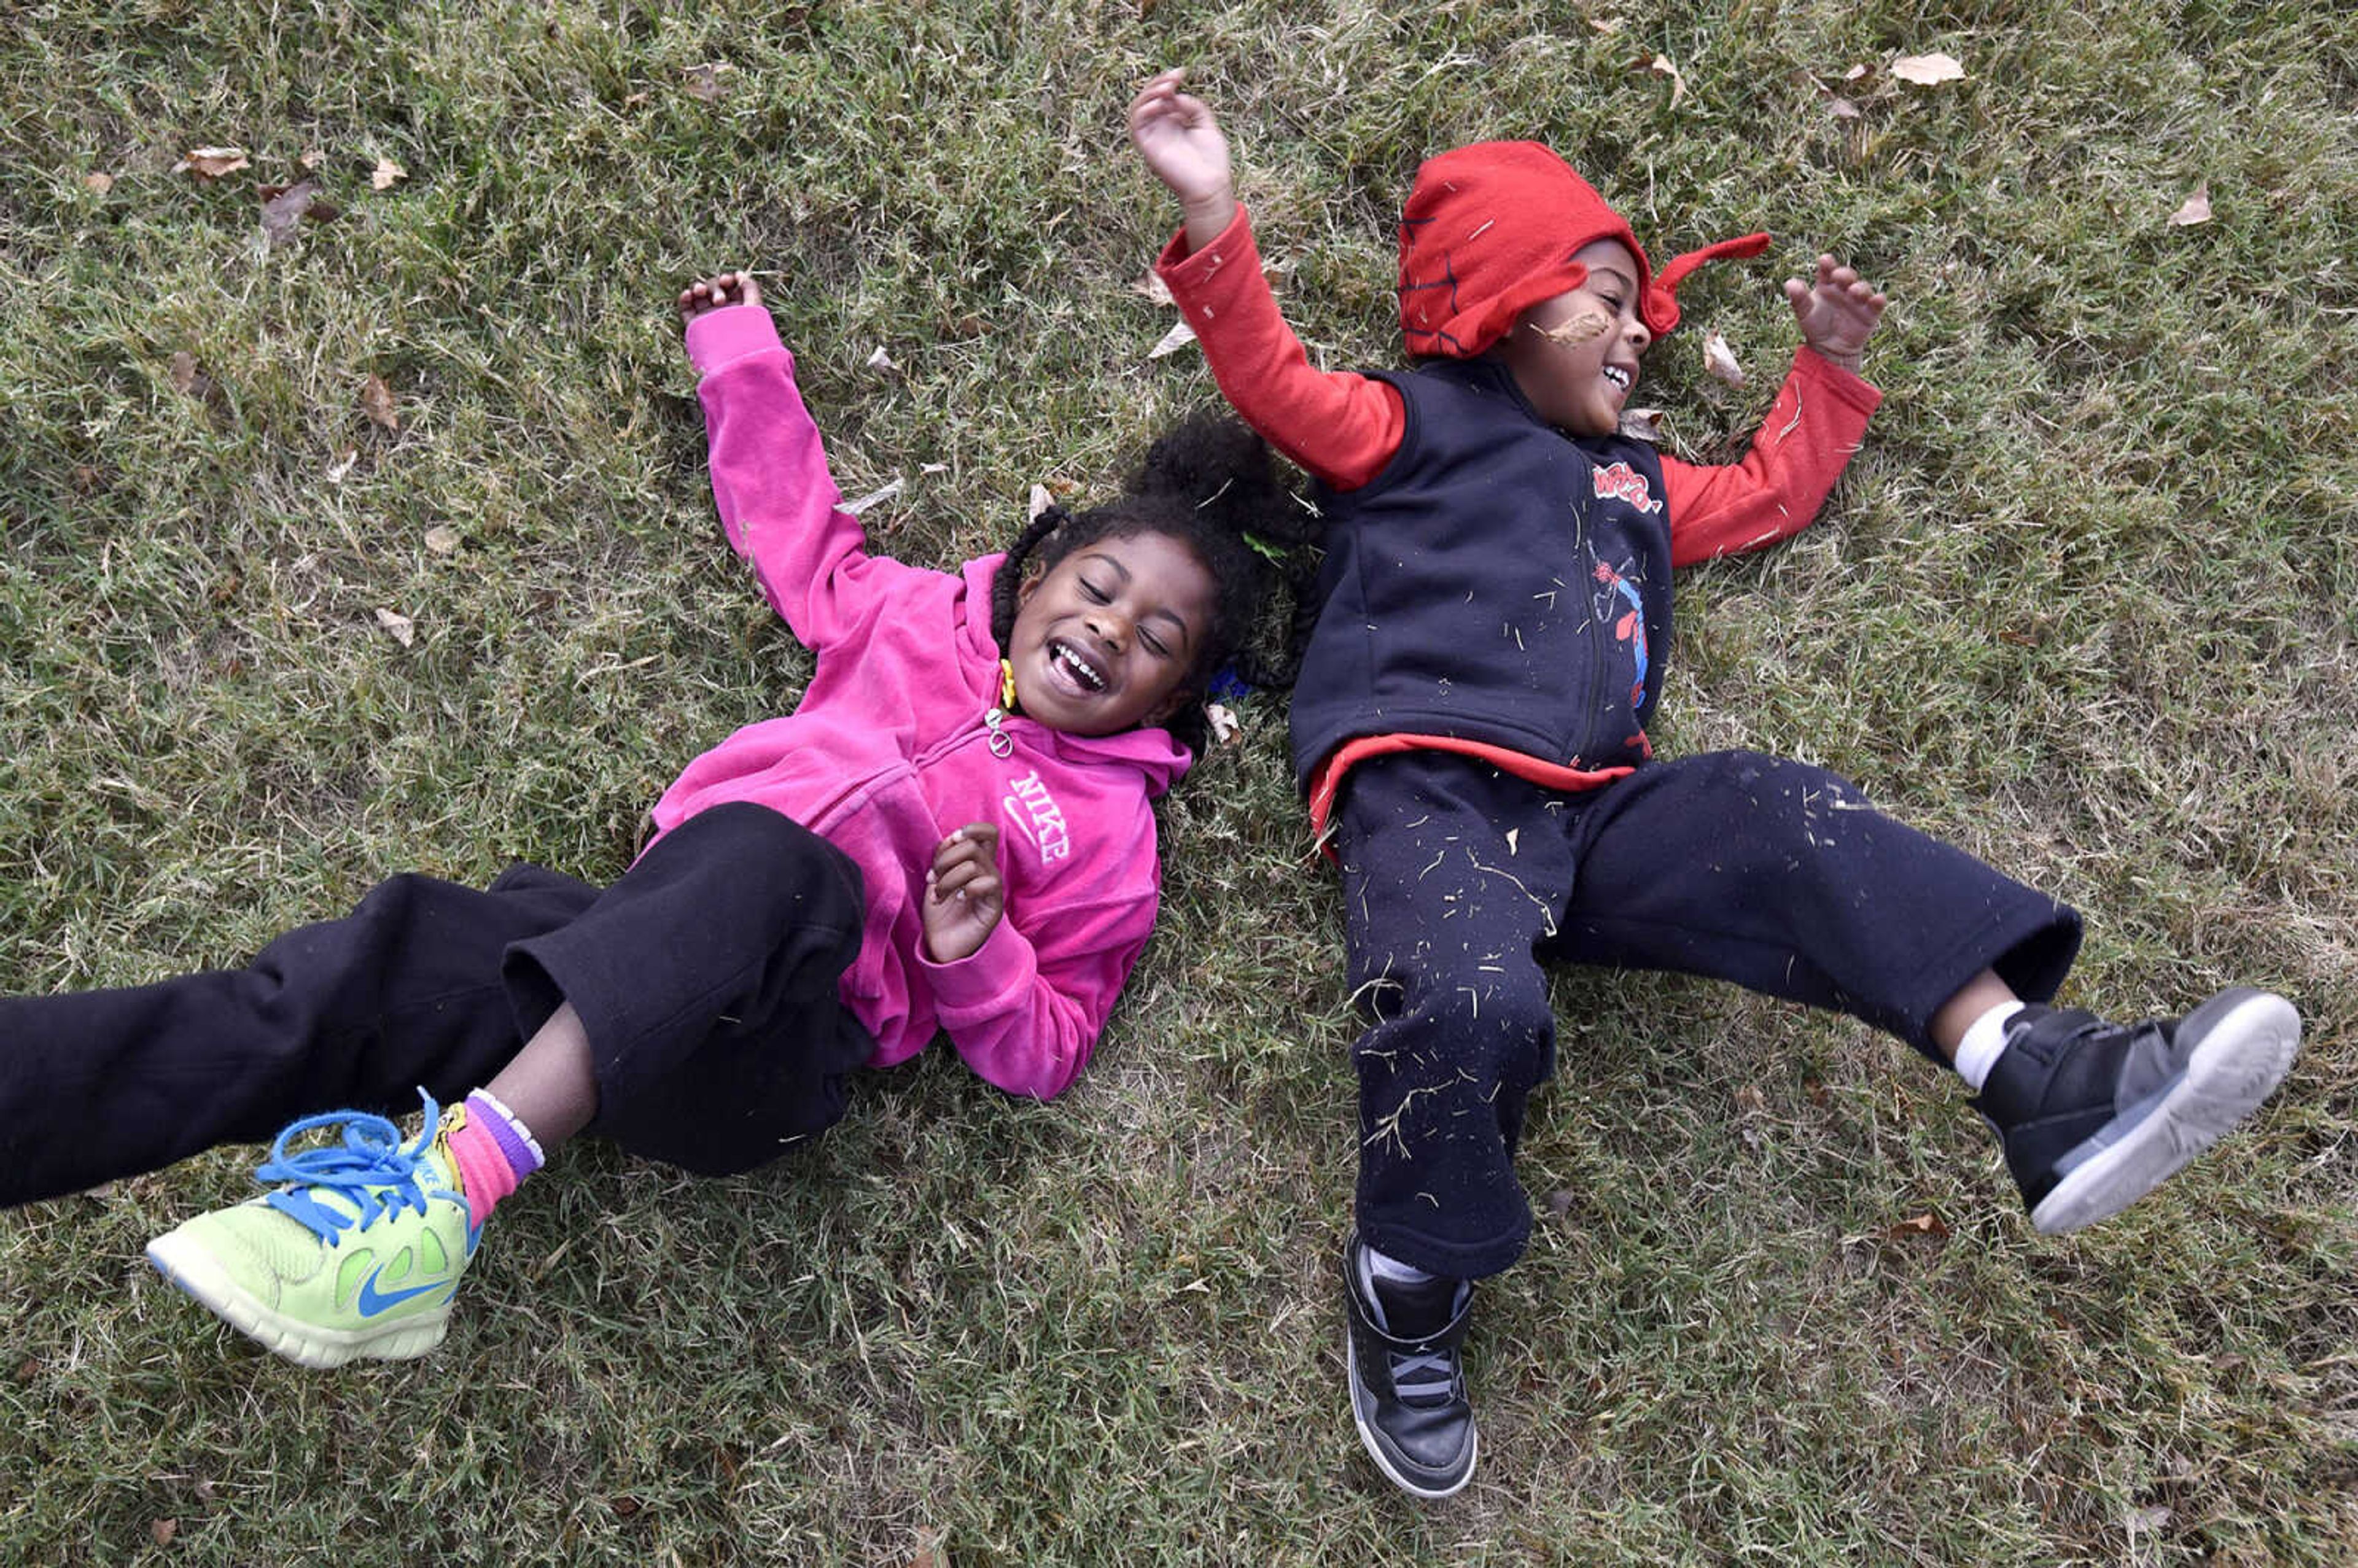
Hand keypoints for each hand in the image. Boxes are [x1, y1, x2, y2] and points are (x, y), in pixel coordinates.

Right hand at [678, 271, 760, 327]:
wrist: (734, 357)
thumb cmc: (748, 334)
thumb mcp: (755, 308)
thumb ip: (750, 288)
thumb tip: (739, 273)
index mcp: (738, 307)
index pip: (729, 287)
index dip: (727, 280)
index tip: (727, 281)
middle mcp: (722, 312)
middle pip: (713, 289)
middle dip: (714, 288)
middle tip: (720, 301)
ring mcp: (708, 317)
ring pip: (699, 296)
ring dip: (698, 288)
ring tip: (700, 291)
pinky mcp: (695, 325)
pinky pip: (686, 308)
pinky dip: (684, 298)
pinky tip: (688, 294)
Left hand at [921, 823, 1004, 963]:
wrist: (942, 946)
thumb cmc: (940, 914)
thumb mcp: (936, 879)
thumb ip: (943, 857)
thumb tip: (951, 839)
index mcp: (976, 863)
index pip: (987, 833)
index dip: (970, 830)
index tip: (950, 842)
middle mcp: (987, 872)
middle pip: (974, 844)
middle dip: (946, 858)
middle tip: (934, 878)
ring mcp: (992, 889)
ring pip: (973, 865)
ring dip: (948, 879)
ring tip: (939, 896)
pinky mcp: (994, 906)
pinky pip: (988, 883)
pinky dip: (968, 889)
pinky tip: (959, 900)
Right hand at [1128, 68, 1237, 250]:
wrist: (1210, 185)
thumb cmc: (1212, 161)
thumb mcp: (1207, 126)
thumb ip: (1194, 107)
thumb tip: (1177, 96)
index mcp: (1174, 123)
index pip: (1162, 96)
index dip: (1168, 81)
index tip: (1182, 73)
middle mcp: (1161, 129)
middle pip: (1148, 99)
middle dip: (1158, 83)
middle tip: (1174, 78)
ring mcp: (1153, 137)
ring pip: (1138, 108)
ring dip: (1149, 93)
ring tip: (1167, 88)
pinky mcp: (1148, 147)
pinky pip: (1136, 124)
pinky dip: (1144, 109)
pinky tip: (1161, 103)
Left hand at [1782, 255, 1885, 373]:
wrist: (1829, 349)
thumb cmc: (1815, 326)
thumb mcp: (1804, 312)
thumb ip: (1798, 298)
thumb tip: (1789, 283)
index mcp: (1826, 285)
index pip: (1827, 270)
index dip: (1827, 264)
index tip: (1825, 260)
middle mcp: (1843, 288)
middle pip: (1847, 276)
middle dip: (1844, 274)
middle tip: (1838, 276)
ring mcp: (1858, 299)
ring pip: (1863, 288)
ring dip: (1860, 288)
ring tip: (1853, 291)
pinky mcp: (1870, 312)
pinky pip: (1877, 304)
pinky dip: (1878, 300)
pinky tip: (1878, 299)